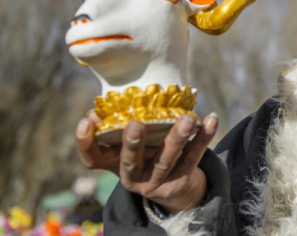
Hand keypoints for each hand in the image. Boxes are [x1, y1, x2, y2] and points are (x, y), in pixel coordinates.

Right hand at [76, 111, 218, 213]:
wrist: (170, 188)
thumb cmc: (142, 156)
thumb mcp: (124, 147)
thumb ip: (114, 128)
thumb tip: (99, 108)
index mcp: (113, 166)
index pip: (92, 158)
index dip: (85, 141)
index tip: (86, 120)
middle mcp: (132, 177)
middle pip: (131, 162)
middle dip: (133, 144)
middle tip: (135, 124)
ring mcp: (157, 182)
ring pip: (166, 160)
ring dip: (177, 138)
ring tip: (187, 118)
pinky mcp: (180, 180)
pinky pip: (193, 157)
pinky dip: (203, 138)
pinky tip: (211, 119)